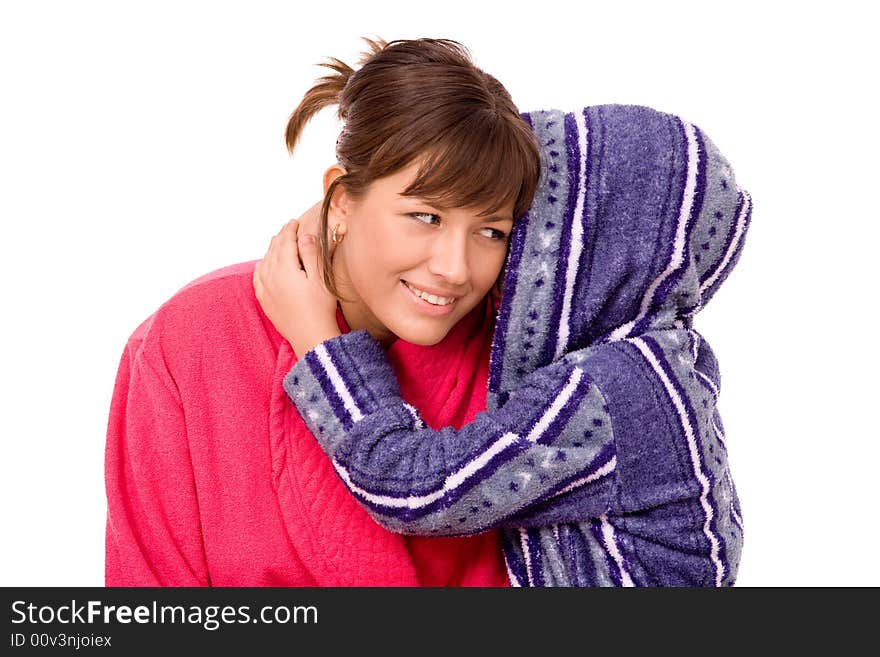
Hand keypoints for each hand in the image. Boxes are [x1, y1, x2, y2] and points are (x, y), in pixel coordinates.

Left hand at [253, 217, 341, 356]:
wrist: (311, 337)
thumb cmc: (320, 308)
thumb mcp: (320, 278)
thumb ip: (311, 254)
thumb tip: (305, 236)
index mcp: (285, 268)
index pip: (285, 242)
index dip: (289, 230)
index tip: (294, 222)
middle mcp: (270, 277)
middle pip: (272, 250)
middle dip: (280, 238)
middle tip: (287, 230)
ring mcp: (265, 290)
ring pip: (264, 262)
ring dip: (270, 251)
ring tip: (277, 244)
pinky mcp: (265, 301)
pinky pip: (257, 278)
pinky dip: (260, 267)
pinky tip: (263, 266)